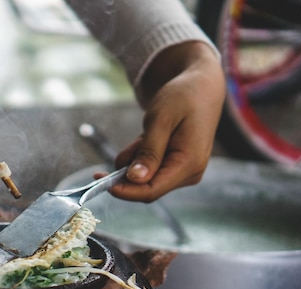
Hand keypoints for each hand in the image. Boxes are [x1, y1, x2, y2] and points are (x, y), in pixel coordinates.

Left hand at [108, 41, 225, 201]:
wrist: (201, 87)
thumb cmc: (183, 97)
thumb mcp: (161, 119)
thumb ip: (149, 151)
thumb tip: (135, 179)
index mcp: (189, 163)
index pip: (151, 190)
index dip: (124, 191)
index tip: (100, 179)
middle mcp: (190, 172)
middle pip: (147, 188)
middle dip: (125, 176)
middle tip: (105, 161)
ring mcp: (184, 171)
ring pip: (146, 178)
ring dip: (133, 161)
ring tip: (143, 134)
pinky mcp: (177, 166)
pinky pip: (150, 169)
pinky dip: (140, 156)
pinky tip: (147, 137)